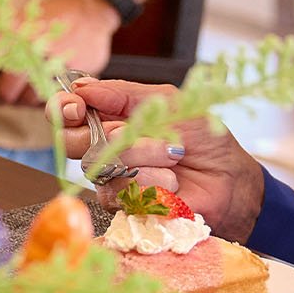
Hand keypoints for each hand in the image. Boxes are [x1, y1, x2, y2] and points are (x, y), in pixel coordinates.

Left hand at [0, 0, 119, 107]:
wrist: (89, 7)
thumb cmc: (50, 14)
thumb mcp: (20, 20)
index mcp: (12, 33)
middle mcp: (31, 49)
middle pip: (6, 91)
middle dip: (2, 96)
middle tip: (1, 96)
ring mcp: (53, 63)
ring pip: (29, 98)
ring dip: (25, 98)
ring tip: (27, 88)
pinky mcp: (73, 72)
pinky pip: (53, 97)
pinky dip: (48, 95)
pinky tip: (47, 84)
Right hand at [56, 79, 266, 240]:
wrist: (229, 179)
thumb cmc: (203, 138)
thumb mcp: (168, 103)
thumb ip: (124, 94)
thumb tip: (82, 86)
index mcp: (112, 116)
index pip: (68, 110)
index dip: (64, 108)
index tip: (77, 106)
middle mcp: (105, 147)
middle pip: (72, 141)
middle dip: (106, 135)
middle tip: (131, 133)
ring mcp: (112, 177)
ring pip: (100, 167)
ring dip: (142, 157)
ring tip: (173, 156)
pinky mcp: (123, 206)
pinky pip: (118, 193)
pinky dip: (149, 183)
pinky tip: (171, 182)